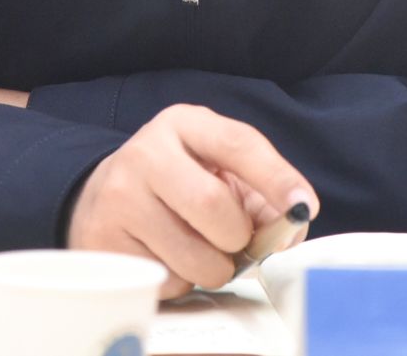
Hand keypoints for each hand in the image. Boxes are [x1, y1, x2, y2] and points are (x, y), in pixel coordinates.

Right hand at [66, 104, 316, 298]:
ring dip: (214, 268)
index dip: (276, 177)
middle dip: (238, 237)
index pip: (237, 143)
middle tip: (234, 241)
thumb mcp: (216, 170)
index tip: (303, 206)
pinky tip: (167, 259)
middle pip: (214, 206)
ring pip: (194, 256)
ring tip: (199, 251)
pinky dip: (182, 282)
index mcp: (182, 124)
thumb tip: (290, 231)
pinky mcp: (103, 241)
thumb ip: (262, 196)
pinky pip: (167, 281)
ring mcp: (118, 197)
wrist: (105, 198)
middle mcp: (145, 153)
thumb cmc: (178, 186)